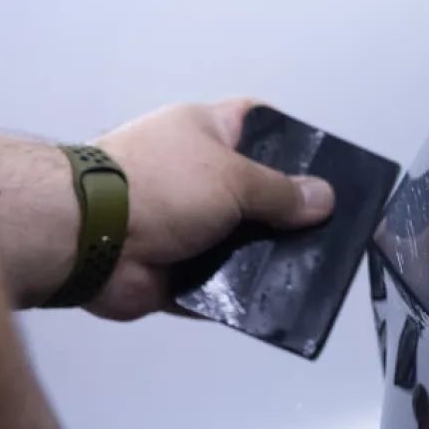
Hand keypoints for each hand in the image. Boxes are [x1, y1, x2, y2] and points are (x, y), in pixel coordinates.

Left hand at [87, 99, 335, 319]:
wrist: (91, 238)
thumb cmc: (162, 186)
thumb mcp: (233, 178)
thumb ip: (281, 193)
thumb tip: (324, 198)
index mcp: (204, 133)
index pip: (257, 124)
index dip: (292, 139)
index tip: (329, 166)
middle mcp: (196, 176)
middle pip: (257, 191)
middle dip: (291, 212)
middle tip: (336, 231)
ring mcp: (185, 226)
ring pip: (242, 243)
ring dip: (270, 259)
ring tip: (318, 273)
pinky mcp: (176, 273)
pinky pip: (220, 286)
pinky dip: (242, 296)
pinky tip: (279, 304)